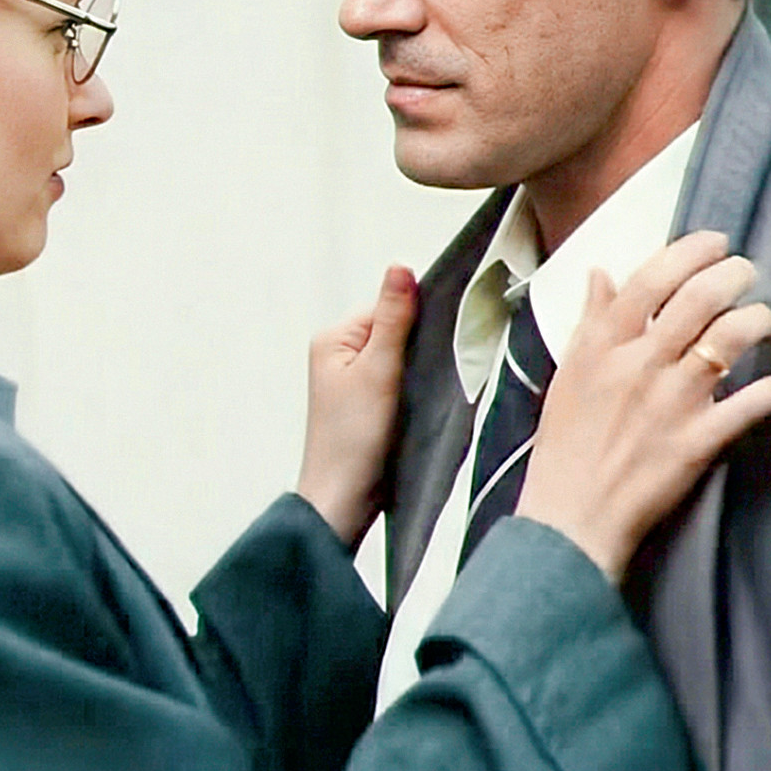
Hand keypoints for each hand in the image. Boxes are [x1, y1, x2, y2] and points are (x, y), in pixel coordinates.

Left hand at [296, 265, 417, 550]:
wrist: (344, 501)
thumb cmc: (353, 441)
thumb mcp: (379, 370)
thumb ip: (394, 319)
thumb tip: (400, 268)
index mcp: (333, 339)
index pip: (387, 308)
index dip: (415, 321)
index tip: (437, 340)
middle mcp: (338, 356)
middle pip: (394, 332)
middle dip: (416, 349)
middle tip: (427, 374)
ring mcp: (352, 383)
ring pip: (399, 359)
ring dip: (415, 373)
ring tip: (419, 396)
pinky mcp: (367, 406)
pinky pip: (397, 383)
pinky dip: (411, 391)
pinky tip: (417, 407)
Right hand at [516, 231, 770, 581]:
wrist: (571, 517)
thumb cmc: (566, 444)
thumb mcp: (568, 372)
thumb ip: (590, 320)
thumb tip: (601, 272)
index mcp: (603, 345)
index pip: (652, 278)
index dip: (691, 250)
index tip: (716, 242)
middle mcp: (639, 364)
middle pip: (700, 297)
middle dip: (735, 274)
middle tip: (748, 272)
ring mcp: (671, 402)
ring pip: (730, 338)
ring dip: (758, 320)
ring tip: (764, 321)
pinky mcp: (697, 442)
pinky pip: (750, 404)